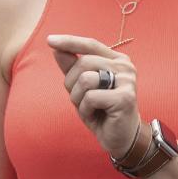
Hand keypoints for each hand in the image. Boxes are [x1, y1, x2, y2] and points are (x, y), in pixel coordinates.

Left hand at [48, 34, 140, 158]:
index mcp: (116, 60)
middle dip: (72, 83)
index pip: (90, 45)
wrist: (120, 138)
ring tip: (89, 108)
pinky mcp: (125, 97)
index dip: (70, 41)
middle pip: (84, 62)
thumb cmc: (101, 111)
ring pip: (85, 79)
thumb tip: (56, 49)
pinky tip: (96, 116)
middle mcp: (125, 66)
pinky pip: (91, 97)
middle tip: (80, 100)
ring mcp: (127, 81)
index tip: (50, 40)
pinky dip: (86, 109)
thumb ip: (71, 67)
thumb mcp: (81, 88)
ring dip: (78, 98)